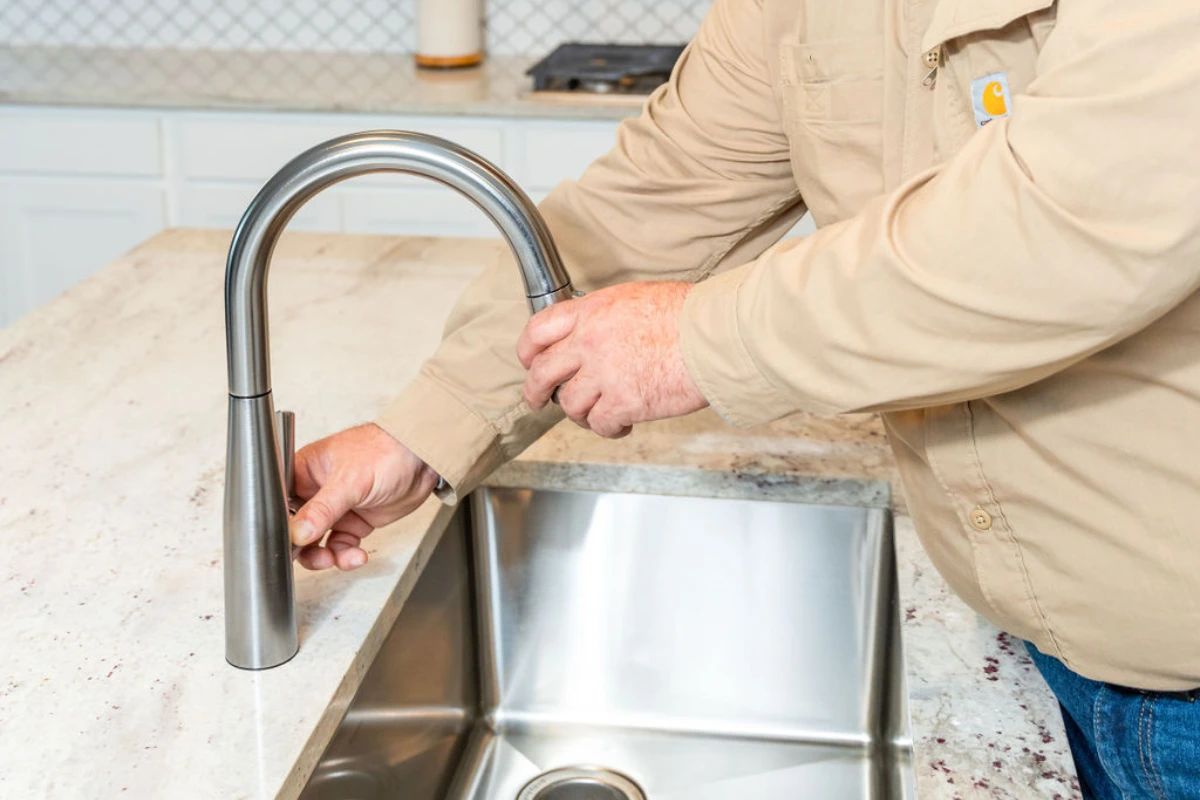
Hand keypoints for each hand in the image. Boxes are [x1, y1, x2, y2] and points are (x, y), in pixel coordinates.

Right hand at [289, 423, 438, 570]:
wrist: (422, 458)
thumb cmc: (385, 450)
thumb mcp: (349, 481)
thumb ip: (322, 509)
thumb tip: (297, 533)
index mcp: (305, 471)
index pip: (281, 503)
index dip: (282, 526)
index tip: (286, 544)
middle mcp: (317, 490)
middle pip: (297, 527)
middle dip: (303, 547)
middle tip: (313, 557)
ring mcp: (337, 507)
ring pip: (318, 542)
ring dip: (324, 556)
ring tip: (335, 559)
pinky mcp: (356, 520)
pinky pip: (342, 545)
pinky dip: (346, 555)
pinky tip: (357, 555)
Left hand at [518, 281, 707, 437]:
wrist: (713, 336)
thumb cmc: (688, 315)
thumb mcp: (634, 298)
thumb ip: (605, 316)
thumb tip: (595, 333)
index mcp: (590, 312)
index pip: (538, 330)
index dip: (528, 351)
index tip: (529, 362)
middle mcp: (589, 342)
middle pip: (542, 373)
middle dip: (535, 392)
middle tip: (539, 402)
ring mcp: (603, 374)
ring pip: (570, 405)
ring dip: (581, 414)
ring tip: (599, 414)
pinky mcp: (623, 403)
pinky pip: (599, 424)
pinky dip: (609, 429)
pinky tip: (622, 425)